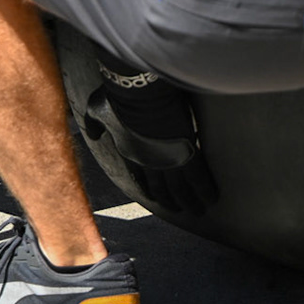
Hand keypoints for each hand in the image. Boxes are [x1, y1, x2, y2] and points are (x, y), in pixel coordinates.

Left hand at [86, 58, 217, 215]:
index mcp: (130, 153)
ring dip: (191, 201)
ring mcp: (168, 161)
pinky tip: (212, 198)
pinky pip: (199, 178)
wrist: (139, 93)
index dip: (148, 189)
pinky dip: (206, 190)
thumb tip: (91, 133)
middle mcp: (149, 163)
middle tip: (179, 210)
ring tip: (199, 210)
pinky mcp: (187, 153)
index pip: (140, 178)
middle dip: (171, 201)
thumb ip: (94, 124)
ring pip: (181, 189)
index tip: (154, 197)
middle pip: (162, 189)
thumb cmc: (117, 98)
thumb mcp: (97, 111)